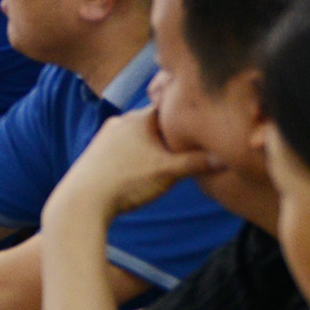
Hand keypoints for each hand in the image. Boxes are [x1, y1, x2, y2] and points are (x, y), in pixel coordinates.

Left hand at [48, 105, 216, 230]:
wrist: (82, 201)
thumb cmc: (126, 182)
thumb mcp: (169, 172)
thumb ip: (198, 163)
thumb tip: (227, 158)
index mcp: (139, 118)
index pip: (169, 107)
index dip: (185, 116)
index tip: (199, 124)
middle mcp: (120, 121)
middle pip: (154, 122)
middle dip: (169, 134)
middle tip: (187, 147)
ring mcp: (105, 137)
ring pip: (137, 137)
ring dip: (151, 148)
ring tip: (164, 163)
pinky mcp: (95, 153)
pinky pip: (123, 150)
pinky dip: (135, 157)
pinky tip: (140, 172)